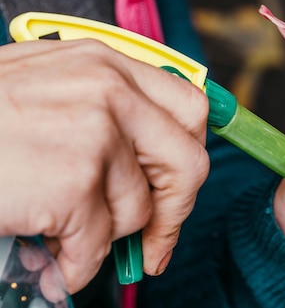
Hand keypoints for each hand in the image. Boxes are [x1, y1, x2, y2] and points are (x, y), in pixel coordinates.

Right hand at [0, 39, 208, 294]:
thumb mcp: (50, 84)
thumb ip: (107, 104)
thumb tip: (152, 150)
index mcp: (110, 63)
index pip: (191, 108)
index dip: (191, 153)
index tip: (179, 185)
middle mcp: (111, 91)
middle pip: (187, 162)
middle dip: (176, 211)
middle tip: (154, 244)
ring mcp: (94, 135)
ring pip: (139, 210)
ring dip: (105, 237)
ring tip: (67, 235)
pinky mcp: (72, 182)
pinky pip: (99, 244)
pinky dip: (79, 264)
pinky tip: (54, 258)